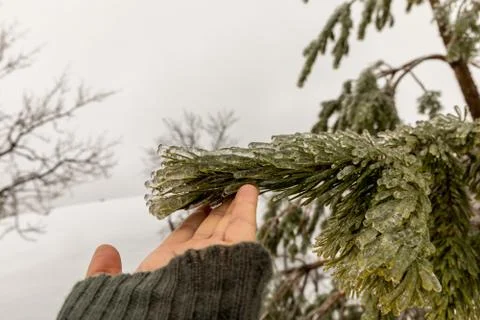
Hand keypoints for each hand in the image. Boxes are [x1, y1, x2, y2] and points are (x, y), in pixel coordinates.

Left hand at [86, 184, 258, 276]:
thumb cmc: (143, 308)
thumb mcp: (115, 288)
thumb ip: (106, 270)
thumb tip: (104, 250)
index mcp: (169, 267)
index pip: (183, 237)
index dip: (192, 219)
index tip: (198, 204)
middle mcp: (195, 262)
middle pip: (209, 229)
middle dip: (216, 210)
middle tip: (221, 190)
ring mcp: (217, 257)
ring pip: (228, 225)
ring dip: (232, 204)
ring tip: (236, 185)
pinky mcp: (237, 254)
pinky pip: (244, 225)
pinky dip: (247, 205)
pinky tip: (248, 188)